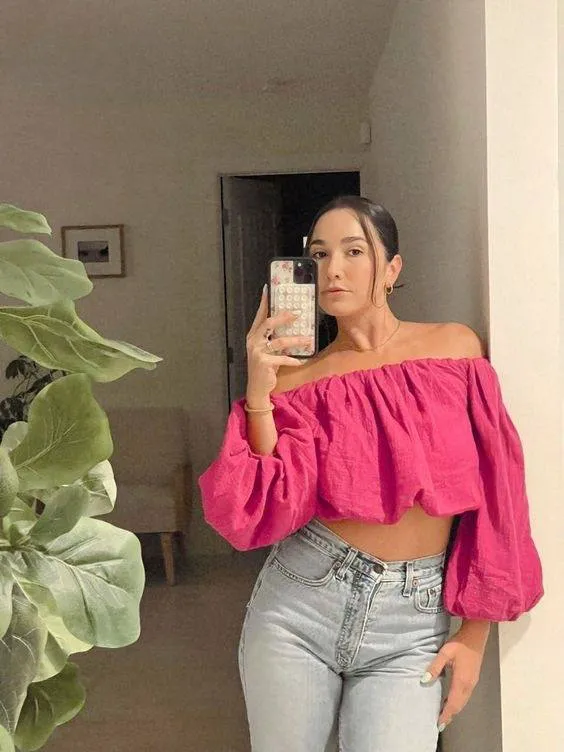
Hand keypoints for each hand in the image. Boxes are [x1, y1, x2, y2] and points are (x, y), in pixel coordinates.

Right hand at [246, 287, 312, 402]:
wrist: (258, 387)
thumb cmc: (265, 367)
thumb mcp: (268, 350)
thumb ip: (274, 339)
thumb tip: (290, 327)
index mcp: (253, 335)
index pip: (259, 316)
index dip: (264, 303)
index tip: (268, 290)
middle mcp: (253, 341)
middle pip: (268, 324)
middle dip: (283, 317)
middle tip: (297, 314)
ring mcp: (257, 352)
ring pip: (279, 341)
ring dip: (296, 340)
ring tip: (308, 340)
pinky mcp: (263, 363)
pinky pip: (282, 358)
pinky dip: (292, 359)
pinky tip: (300, 361)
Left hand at [421, 622, 488, 731]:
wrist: (476, 636)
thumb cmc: (460, 643)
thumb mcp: (445, 653)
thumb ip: (435, 667)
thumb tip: (423, 680)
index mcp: (461, 681)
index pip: (453, 703)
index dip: (446, 714)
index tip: (439, 724)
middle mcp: (469, 685)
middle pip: (459, 706)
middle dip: (450, 715)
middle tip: (440, 724)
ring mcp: (472, 682)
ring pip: (463, 702)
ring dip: (454, 709)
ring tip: (444, 715)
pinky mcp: (473, 678)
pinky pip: (465, 696)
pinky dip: (458, 703)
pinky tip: (451, 700)